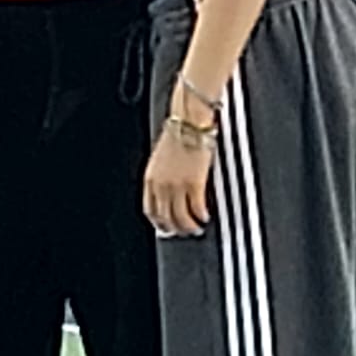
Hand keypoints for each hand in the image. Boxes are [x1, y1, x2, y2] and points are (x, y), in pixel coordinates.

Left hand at [143, 121, 213, 236]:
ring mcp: (177, 186)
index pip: (150, 211)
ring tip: (197, 228)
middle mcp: (161, 186)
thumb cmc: (177, 135)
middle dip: (175, 229)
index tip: (167, 228)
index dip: (159, 223)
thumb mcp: (160, 159)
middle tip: (184, 232)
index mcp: (150, 179)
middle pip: (166, 218)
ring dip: (190, 227)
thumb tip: (168, 196)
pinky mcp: (194, 183)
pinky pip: (197, 209)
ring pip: (182, 218)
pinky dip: (201, 216)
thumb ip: (161, 178)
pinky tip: (205, 217)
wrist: (189, 123)